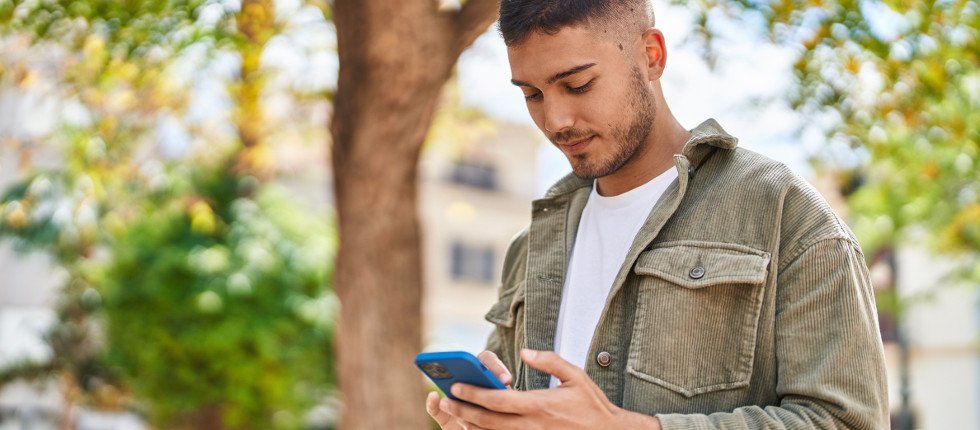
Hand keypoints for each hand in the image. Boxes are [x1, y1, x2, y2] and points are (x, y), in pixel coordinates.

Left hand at [438, 349, 660, 429]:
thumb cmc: (592, 405)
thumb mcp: (575, 376)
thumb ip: (549, 361)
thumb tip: (526, 352)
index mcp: (539, 405)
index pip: (497, 400)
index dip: (473, 393)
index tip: (456, 385)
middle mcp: (531, 425)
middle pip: (488, 421)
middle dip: (463, 410)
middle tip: (446, 399)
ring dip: (471, 424)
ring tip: (455, 412)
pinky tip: (477, 425)